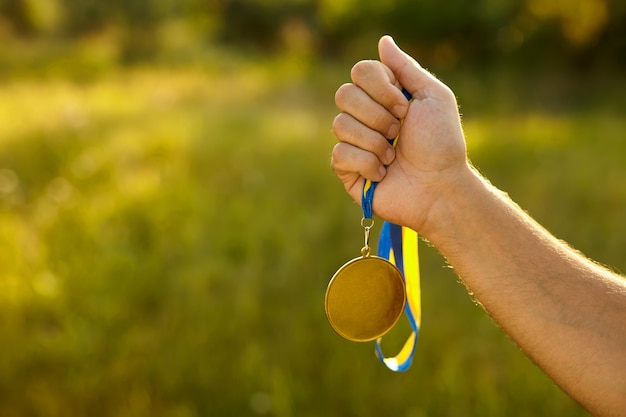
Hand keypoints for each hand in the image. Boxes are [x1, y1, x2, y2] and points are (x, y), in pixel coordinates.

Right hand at [331, 35, 468, 233]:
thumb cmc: (442, 143)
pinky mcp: (347, 170)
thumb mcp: (433, 96)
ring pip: (340, 124)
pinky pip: (339, 153)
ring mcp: (353, 143)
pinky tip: (383, 173)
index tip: (406, 108)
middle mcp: (365, 116)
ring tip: (393, 157)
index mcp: (383, 96)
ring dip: (374, 142)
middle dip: (377, 115)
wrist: (440, 187)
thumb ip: (406, 68)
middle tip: (399, 131)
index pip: (360, 72)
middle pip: (344, 94)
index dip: (381, 88)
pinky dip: (367, 164)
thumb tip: (383, 41)